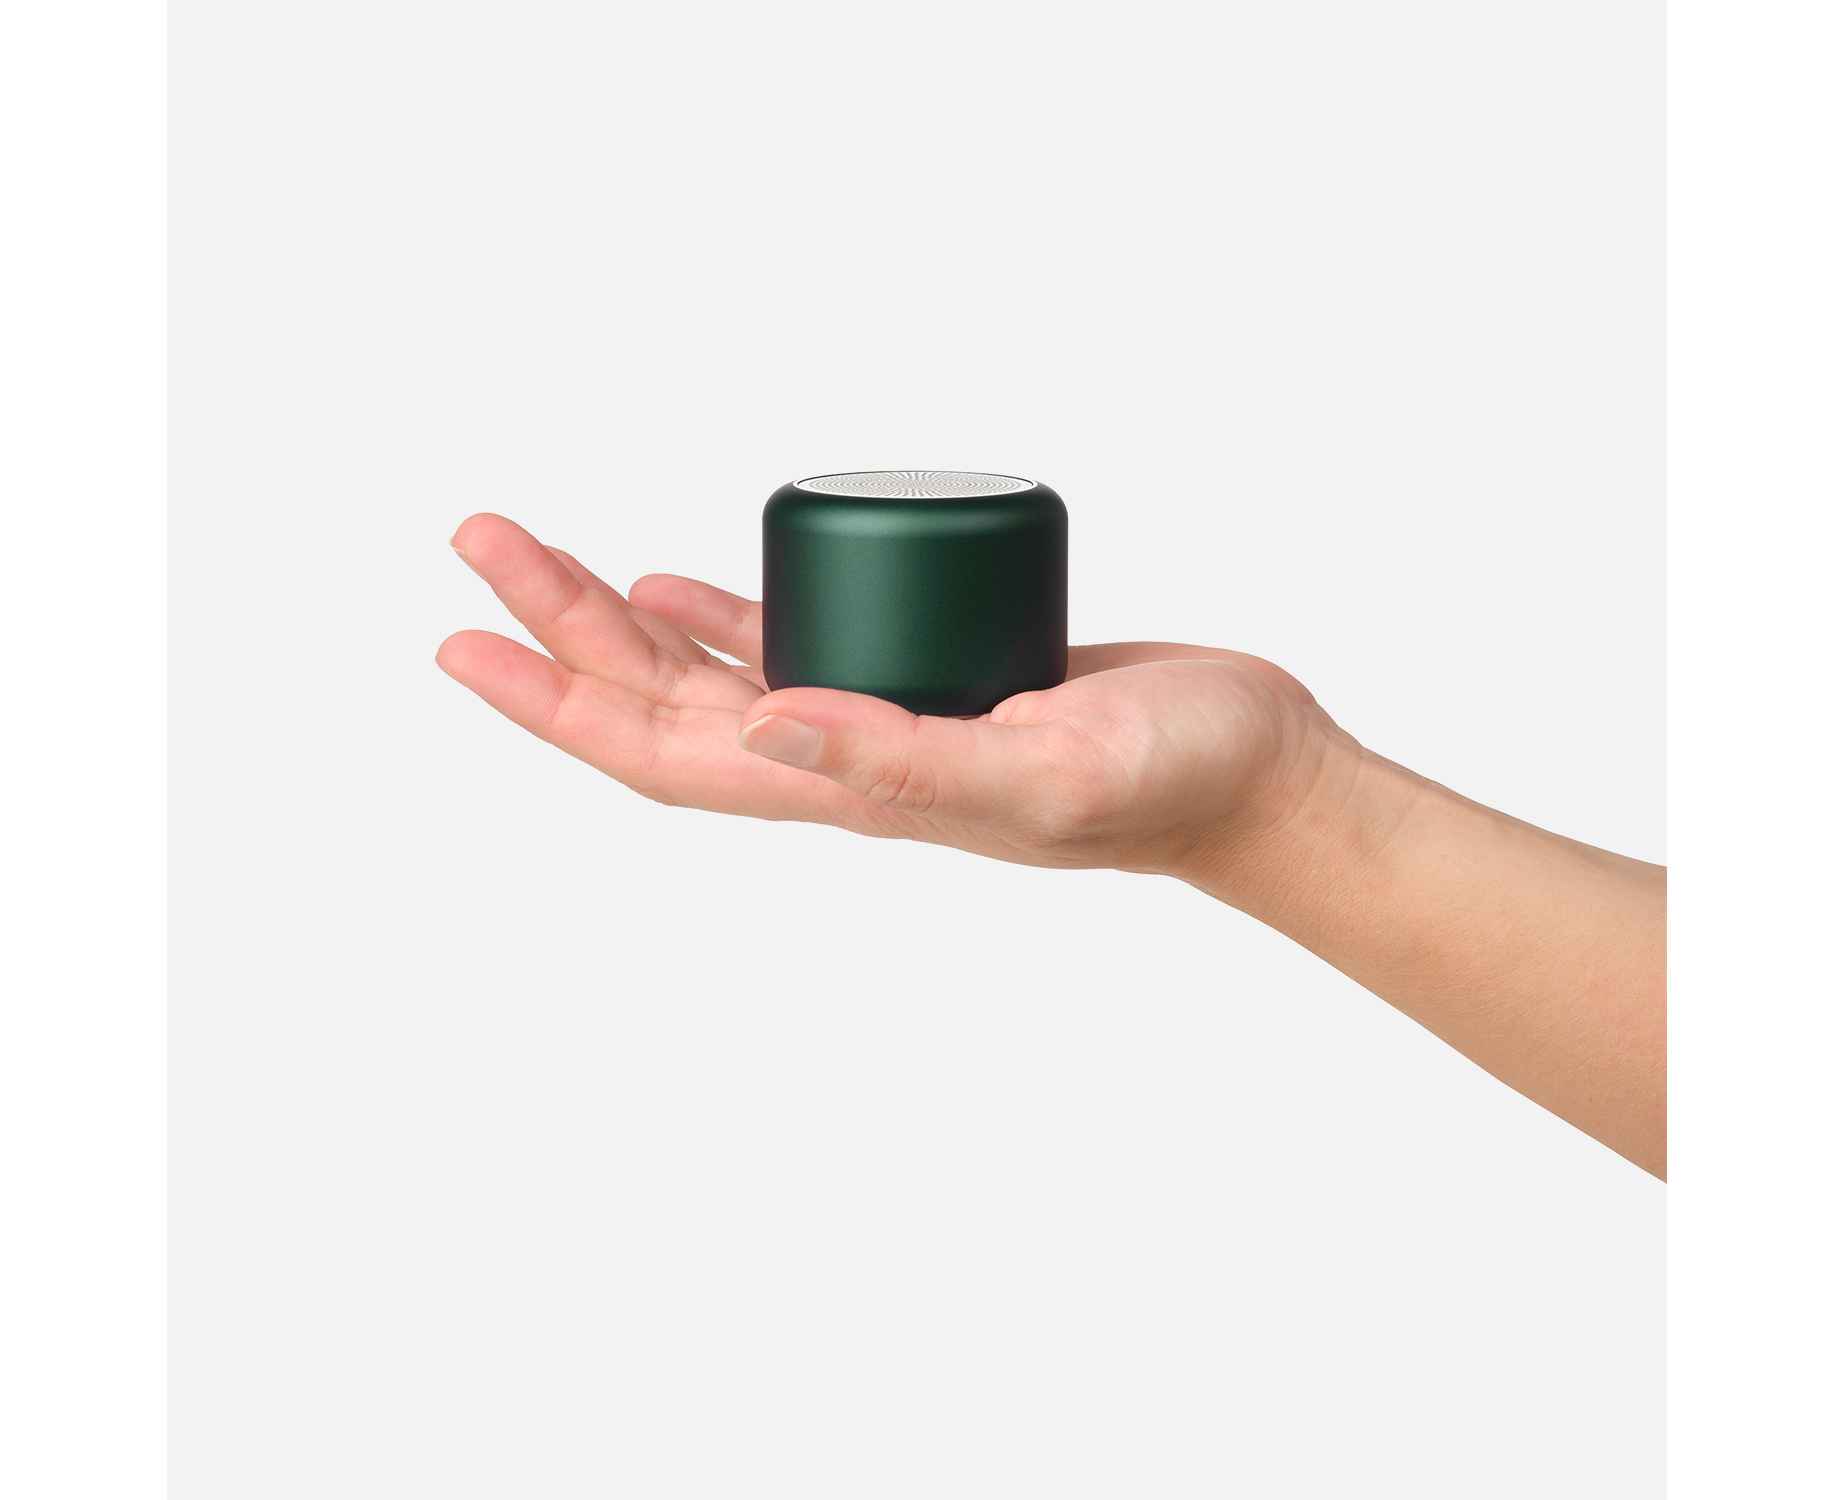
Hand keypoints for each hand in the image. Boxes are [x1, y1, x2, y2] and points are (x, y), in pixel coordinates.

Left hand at [437, 514, 1339, 879]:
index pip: (664, 755)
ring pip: (713, 669)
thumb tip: (760, 724)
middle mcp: (845, 759)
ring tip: (542, 556)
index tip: (462, 644)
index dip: (557, 705)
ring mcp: (883, 716)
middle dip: (560, 627)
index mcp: (850, 790)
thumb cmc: (1167, 783)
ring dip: (620, 618)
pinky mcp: (928, 673)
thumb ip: (904, 763)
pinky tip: (677, 585)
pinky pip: (795, 643)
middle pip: (664, 699)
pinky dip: (721, 616)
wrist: (1249, 768)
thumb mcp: (1039, 774)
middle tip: (479, 540)